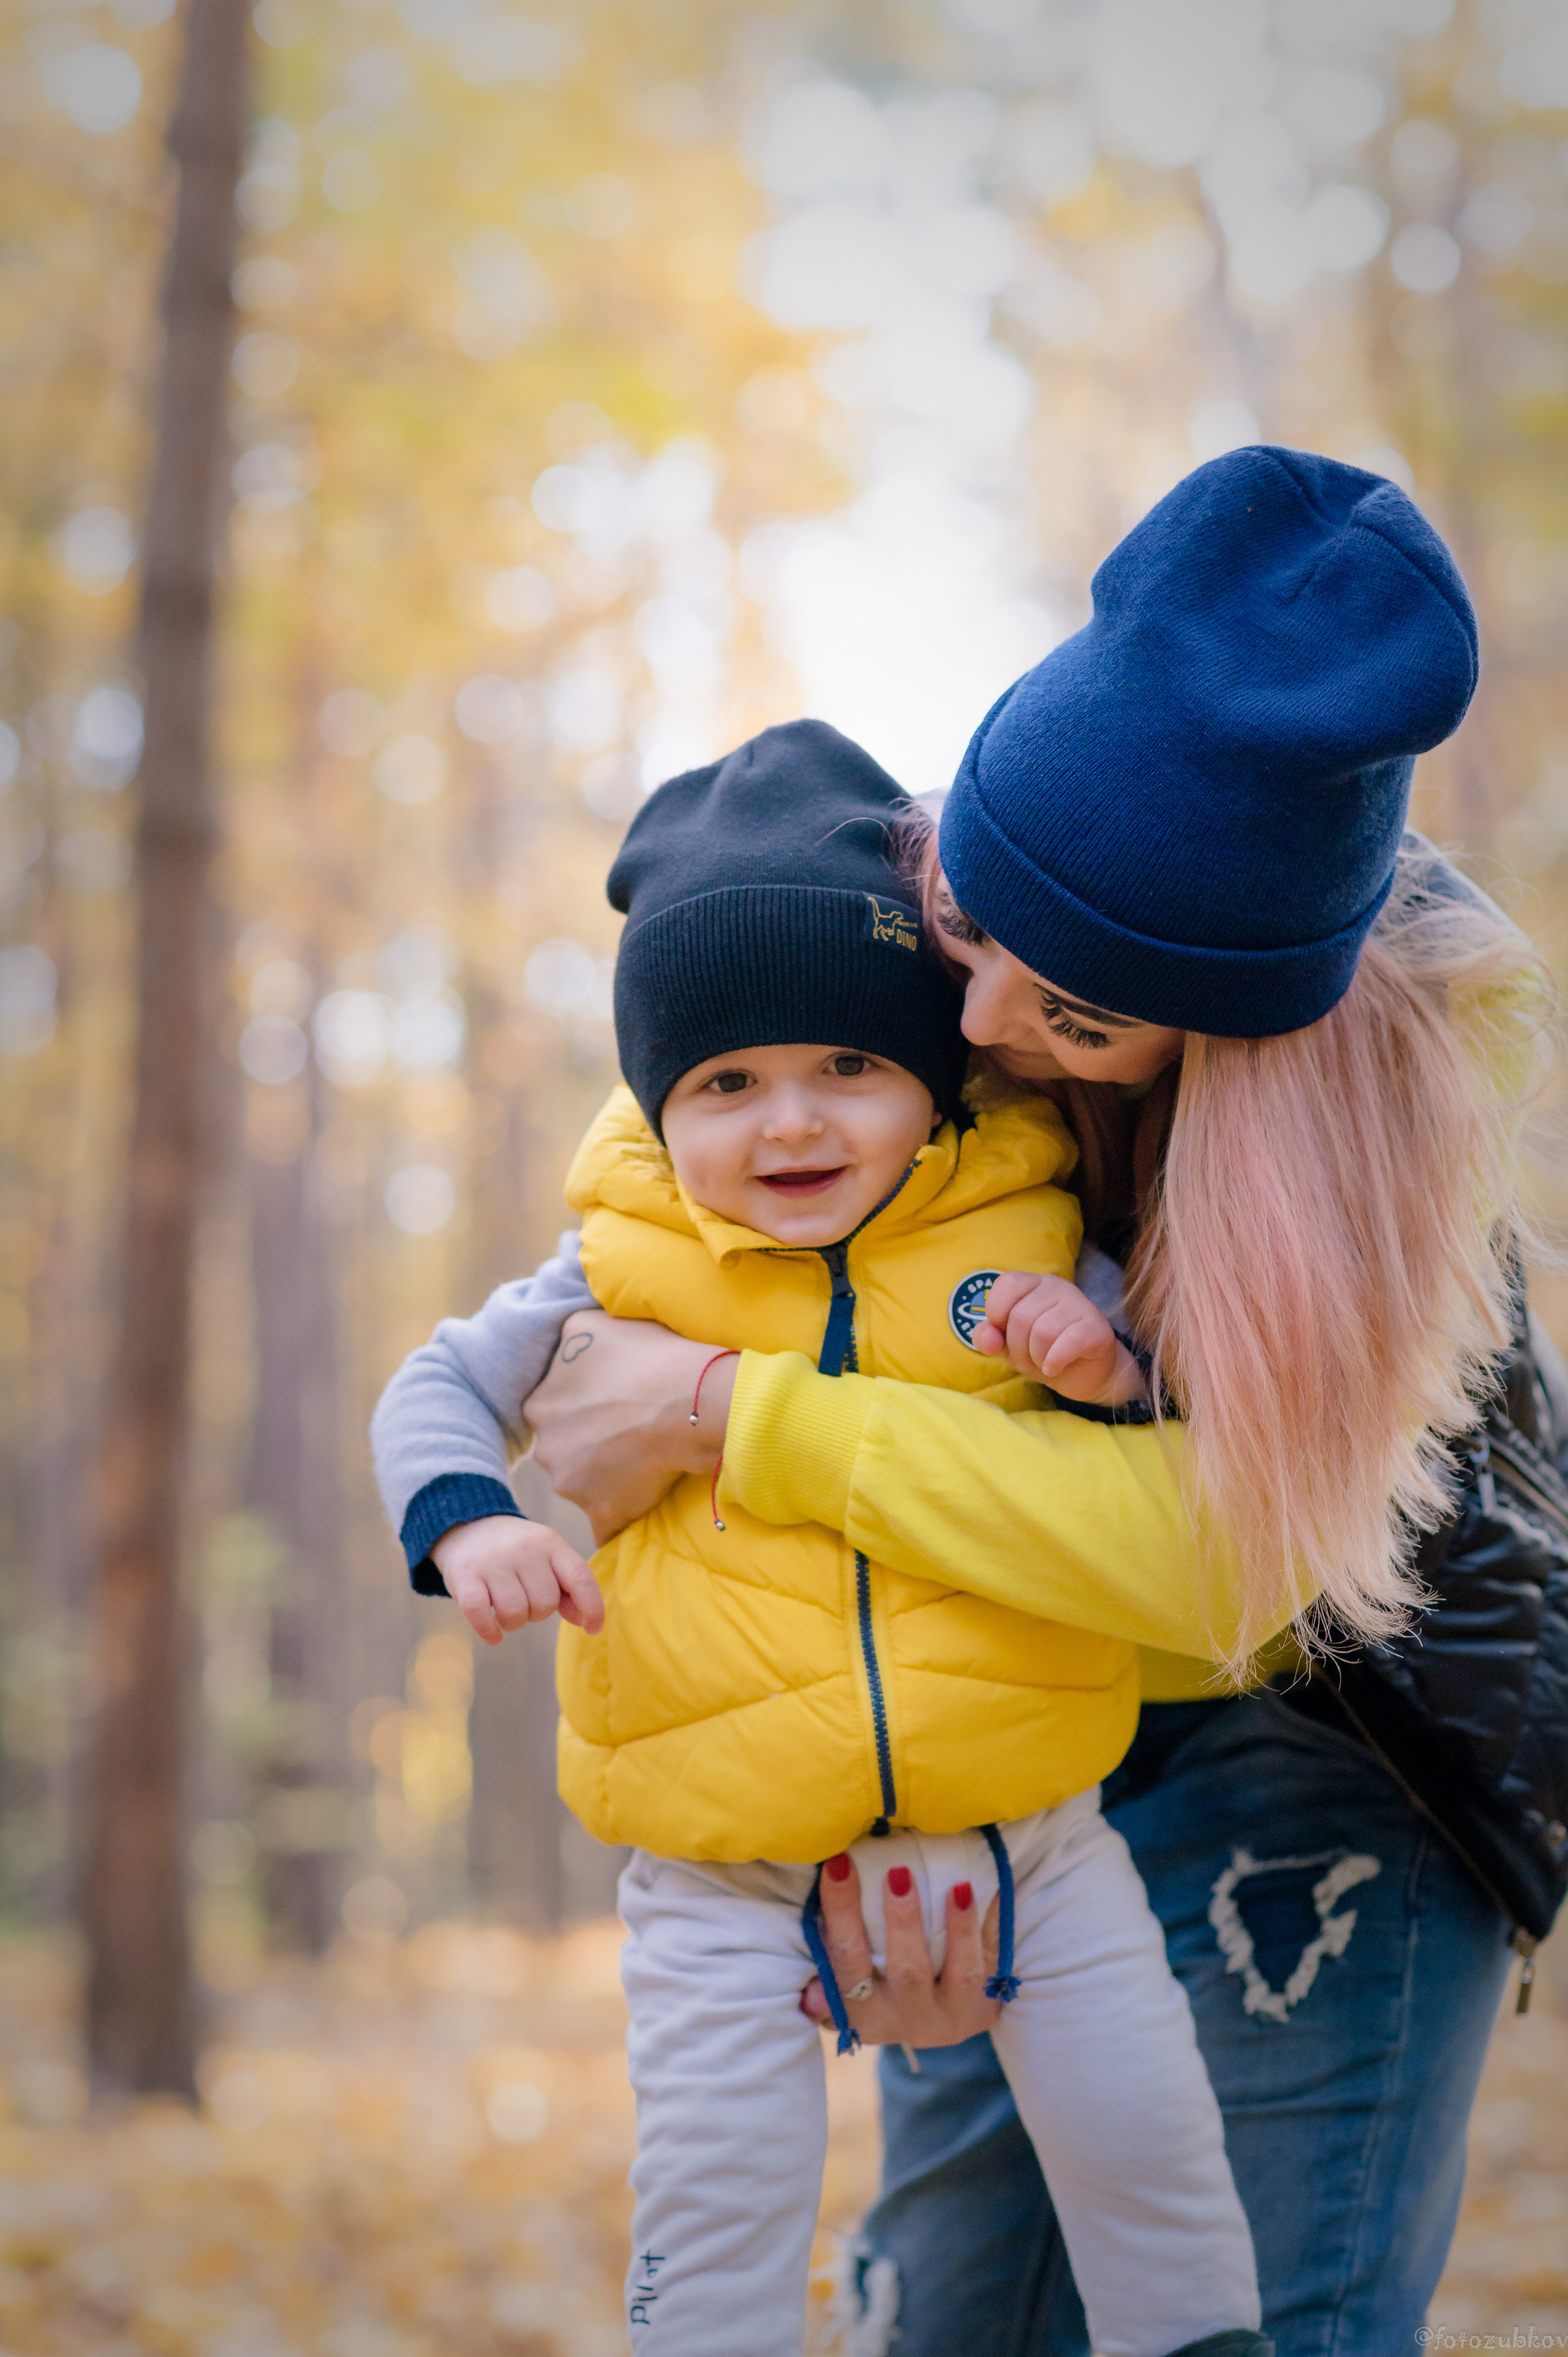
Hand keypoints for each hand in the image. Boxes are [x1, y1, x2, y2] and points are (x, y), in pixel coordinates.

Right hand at [431, 1514, 602, 1646]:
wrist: (470, 1526)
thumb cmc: (517, 1553)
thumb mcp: (547, 1559)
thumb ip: (568, 1589)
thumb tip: (584, 1621)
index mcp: (550, 1544)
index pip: (580, 1577)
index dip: (592, 1606)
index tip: (593, 1628)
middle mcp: (524, 1550)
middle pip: (545, 1603)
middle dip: (538, 1614)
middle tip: (524, 1603)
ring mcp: (493, 1562)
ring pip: (515, 1613)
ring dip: (513, 1623)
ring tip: (505, 1612)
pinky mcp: (464, 1575)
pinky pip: (479, 1614)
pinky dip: (489, 1630)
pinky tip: (493, 1635)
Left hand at [526, 1312, 738, 1544]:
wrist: (692, 1400)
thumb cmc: (650, 1357)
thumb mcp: (589, 1324)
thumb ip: (566, 1341)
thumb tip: (564, 1350)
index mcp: (540, 1405)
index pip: (553, 1414)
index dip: (585, 1409)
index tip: (614, 1405)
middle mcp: (546, 1449)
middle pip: (565, 1452)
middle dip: (590, 1447)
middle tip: (631, 1433)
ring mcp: (573, 1486)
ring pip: (584, 1487)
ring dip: (608, 1480)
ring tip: (647, 1459)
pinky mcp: (603, 1514)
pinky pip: (608, 1524)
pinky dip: (622, 1516)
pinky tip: (645, 1498)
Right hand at [799, 1851, 1001, 2047]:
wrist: (931, 2016)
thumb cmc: (873, 1979)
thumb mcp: (844, 1984)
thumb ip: (826, 1970)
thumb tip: (808, 1995)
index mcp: (863, 2013)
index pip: (846, 1962)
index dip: (840, 1913)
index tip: (838, 1863)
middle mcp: (908, 2020)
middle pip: (906, 1973)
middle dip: (903, 1923)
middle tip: (898, 1873)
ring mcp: (952, 2016)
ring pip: (960, 1975)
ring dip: (959, 1929)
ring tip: (958, 1886)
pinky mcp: (986, 2005)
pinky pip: (996, 1963)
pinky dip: (994, 1926)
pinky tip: (995, 1890)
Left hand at [974, 1271, 1144, 1405]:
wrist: (1083, 1374)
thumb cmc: (1041, 1351)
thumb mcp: (1006, 1344)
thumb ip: (988, 1337)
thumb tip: (989, 1339)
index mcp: (1033, 1283)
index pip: (1008, 1283)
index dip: (997, 1313)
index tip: (1004, 1333)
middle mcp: (1057, 1287)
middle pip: (1021, 1316)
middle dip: (1017, 1348)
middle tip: (1028, 1358)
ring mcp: (1080, 1304)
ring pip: (1043, 1332)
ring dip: (1036, 1358)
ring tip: (1043, 1362)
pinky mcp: (1097, 1328)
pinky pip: (1068, 1343)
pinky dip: (1054, 1361)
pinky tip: (1053, 1368)